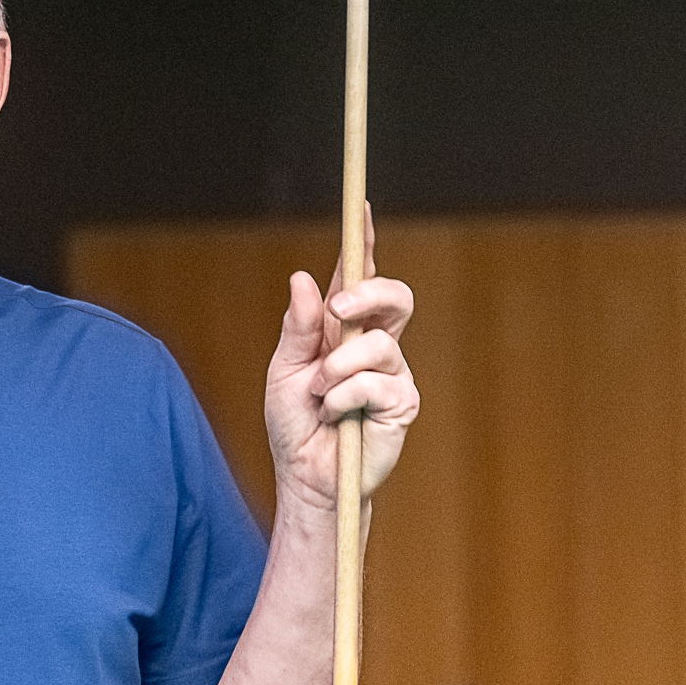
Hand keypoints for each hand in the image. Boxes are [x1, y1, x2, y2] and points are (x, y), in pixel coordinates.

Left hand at [265, 204, 418, 508]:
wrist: (306, 475)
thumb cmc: (294, 423)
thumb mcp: (283, 370)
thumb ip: (297, 327)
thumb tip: (303, 278)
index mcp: (342, 329)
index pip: (358, 278)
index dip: (364, 243)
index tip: (362, 209)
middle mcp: (374, 344)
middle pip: (395, 297)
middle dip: (369, 294)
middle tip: (339, 308)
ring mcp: (392, 373)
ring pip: (378, 344)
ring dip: (337, 369)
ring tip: (318, 395)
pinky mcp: (402, 403)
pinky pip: (376, 382)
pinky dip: (343, 397)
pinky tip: (335, 416)